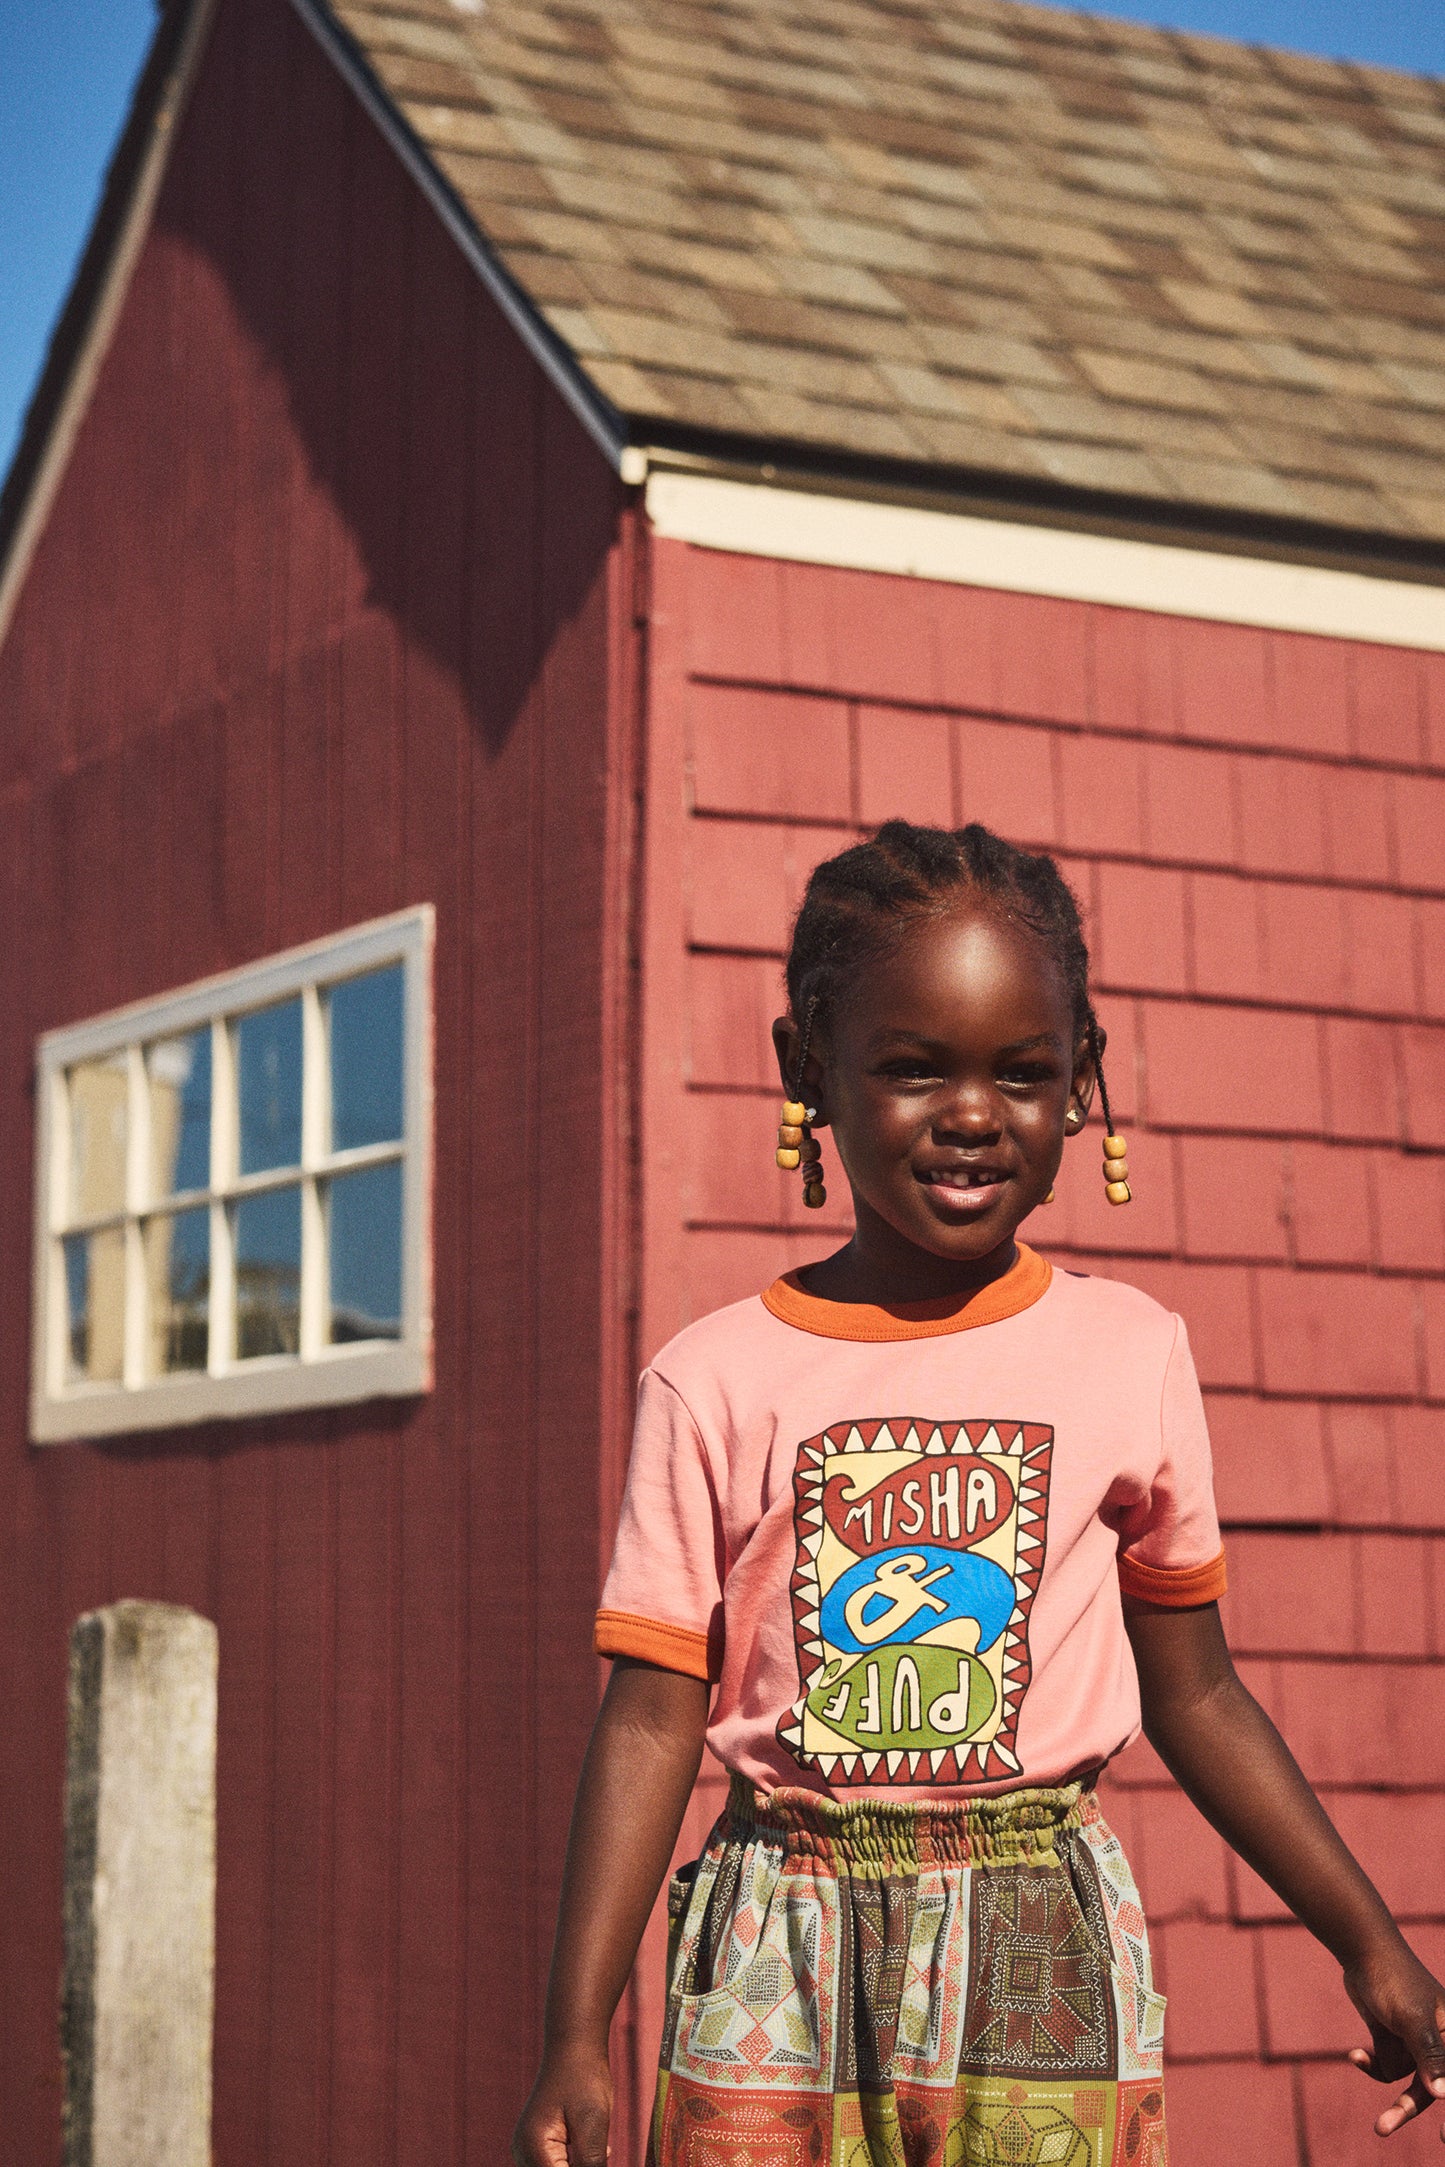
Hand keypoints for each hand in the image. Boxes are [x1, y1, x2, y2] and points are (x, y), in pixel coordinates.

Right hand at [512, 2042, 611, 2166]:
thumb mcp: (593, 2125)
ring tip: (599, 2146)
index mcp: (533, 2148)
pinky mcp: (537, 2147)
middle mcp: (523, 2153)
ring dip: (578, 2165)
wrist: (574, 2047)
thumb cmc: (584, 2079)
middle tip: (600, 2150)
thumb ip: (590, 2166)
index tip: (598, 2159)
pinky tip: (595, 2149)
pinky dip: (575, 2164)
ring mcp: (527, 2151)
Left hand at [1345, 1941, 1444, 2138]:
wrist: (1362, 1952)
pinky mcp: (1395, 2041)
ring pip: (1409, 2085)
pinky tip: (1355, 2053)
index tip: (1444, 2140)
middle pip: (1432, 2090)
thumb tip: (1443, 2095)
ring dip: (1389, 2091)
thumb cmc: (1395, 1980)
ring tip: (1371, 2099)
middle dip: (1409, 2110)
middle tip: (1385, 2130)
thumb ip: (1431, 2057)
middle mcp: (1441, 2044)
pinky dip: (1372, 2064)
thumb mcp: (1413, 2019)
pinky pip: (1387, 2068)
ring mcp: (1417, 2045)